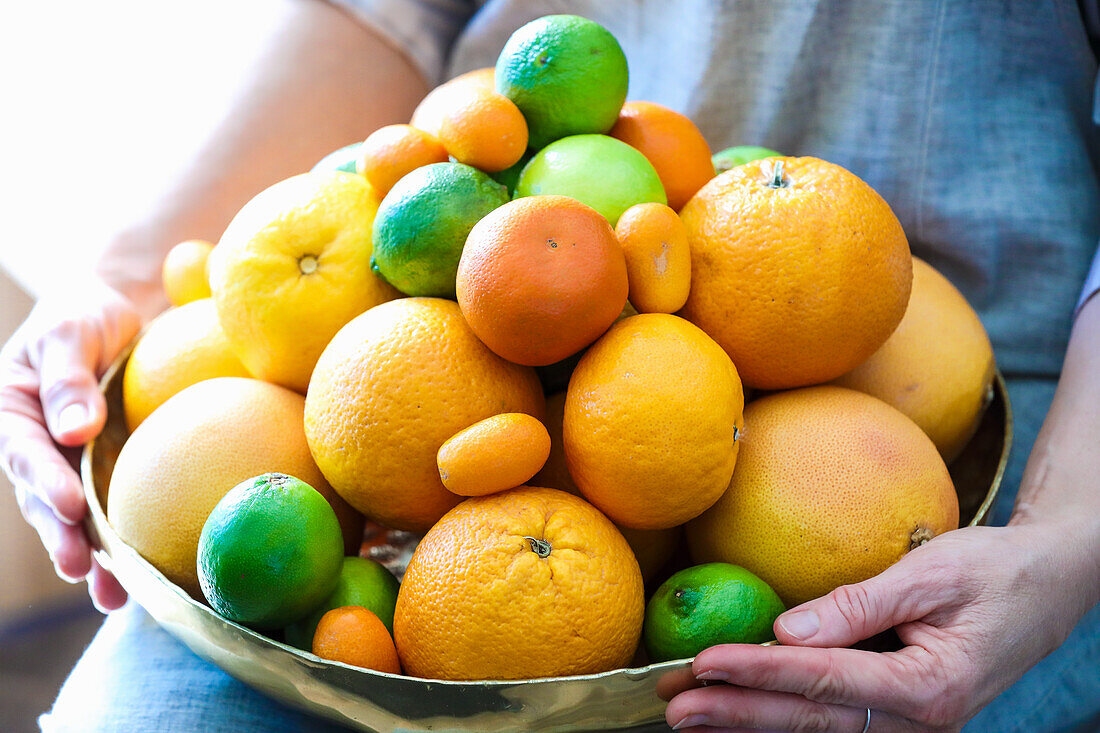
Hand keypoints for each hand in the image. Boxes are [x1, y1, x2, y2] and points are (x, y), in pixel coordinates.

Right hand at [0, 281, 140, 611]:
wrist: (113, 313)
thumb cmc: (85, 315)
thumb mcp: (72, 332)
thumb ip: (69, 379)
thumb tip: (75, 430)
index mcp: (13, 412)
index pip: (26, 453)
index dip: (46, 482)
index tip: (71, 506)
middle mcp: (36, 447)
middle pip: (44, 500)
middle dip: (61, 536)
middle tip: (79, 566)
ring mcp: (68, 465)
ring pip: (75, 519)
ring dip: (91, 558)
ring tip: (111, 595)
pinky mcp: (102, 474)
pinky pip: (109, 511)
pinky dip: (120, 544)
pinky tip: (141, 578)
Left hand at [661, 522, 1097, 731]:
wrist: (1050, 586)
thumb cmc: (997, 572)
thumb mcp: (934, 574)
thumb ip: (860, 604)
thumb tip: (786, 629)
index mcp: (930, 686)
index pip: (825, 681)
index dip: (760, 671)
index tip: (705, 662)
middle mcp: (918, 719)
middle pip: (810, 718)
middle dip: (737, 712)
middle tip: (675, 706)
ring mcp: (909, 723)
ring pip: (815, 726)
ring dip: (748, 718)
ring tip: (688, 712)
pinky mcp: (899, 711)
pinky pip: (832, 718)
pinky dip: (781, 712)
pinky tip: (739, 708)